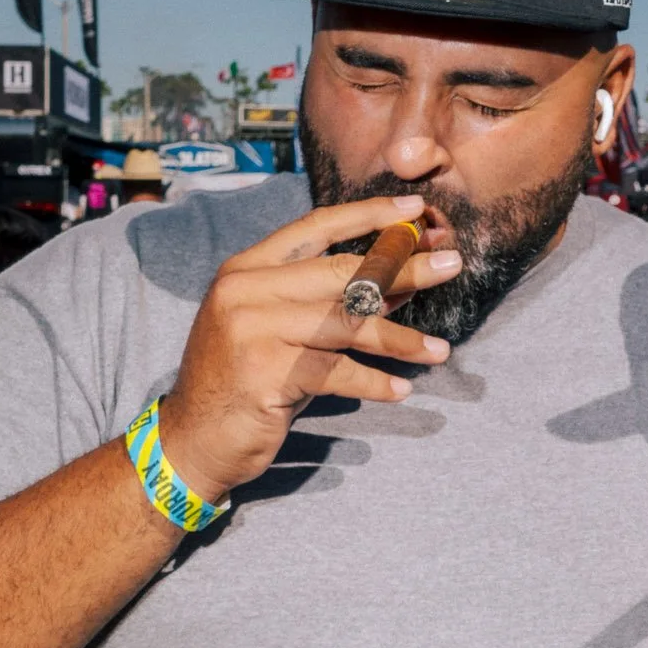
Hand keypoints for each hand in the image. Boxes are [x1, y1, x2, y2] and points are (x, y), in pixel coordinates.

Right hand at [159, 194, 459, 502]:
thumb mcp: (288, 330)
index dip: (368, 215)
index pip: (316, 227)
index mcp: (247, 267)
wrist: (195, 438)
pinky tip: (402, 390)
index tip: (415, 208)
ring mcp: (251, 329)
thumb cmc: (252, 380)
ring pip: (346, 324)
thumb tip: (404, 278)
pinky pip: (337, 372)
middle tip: (451, 265)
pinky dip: (374, 383)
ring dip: (401, 339)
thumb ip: (334, 302)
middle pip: (341, 272)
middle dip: (404, 268)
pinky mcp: (264, 372)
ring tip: (441, 351)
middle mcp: (245, 290)